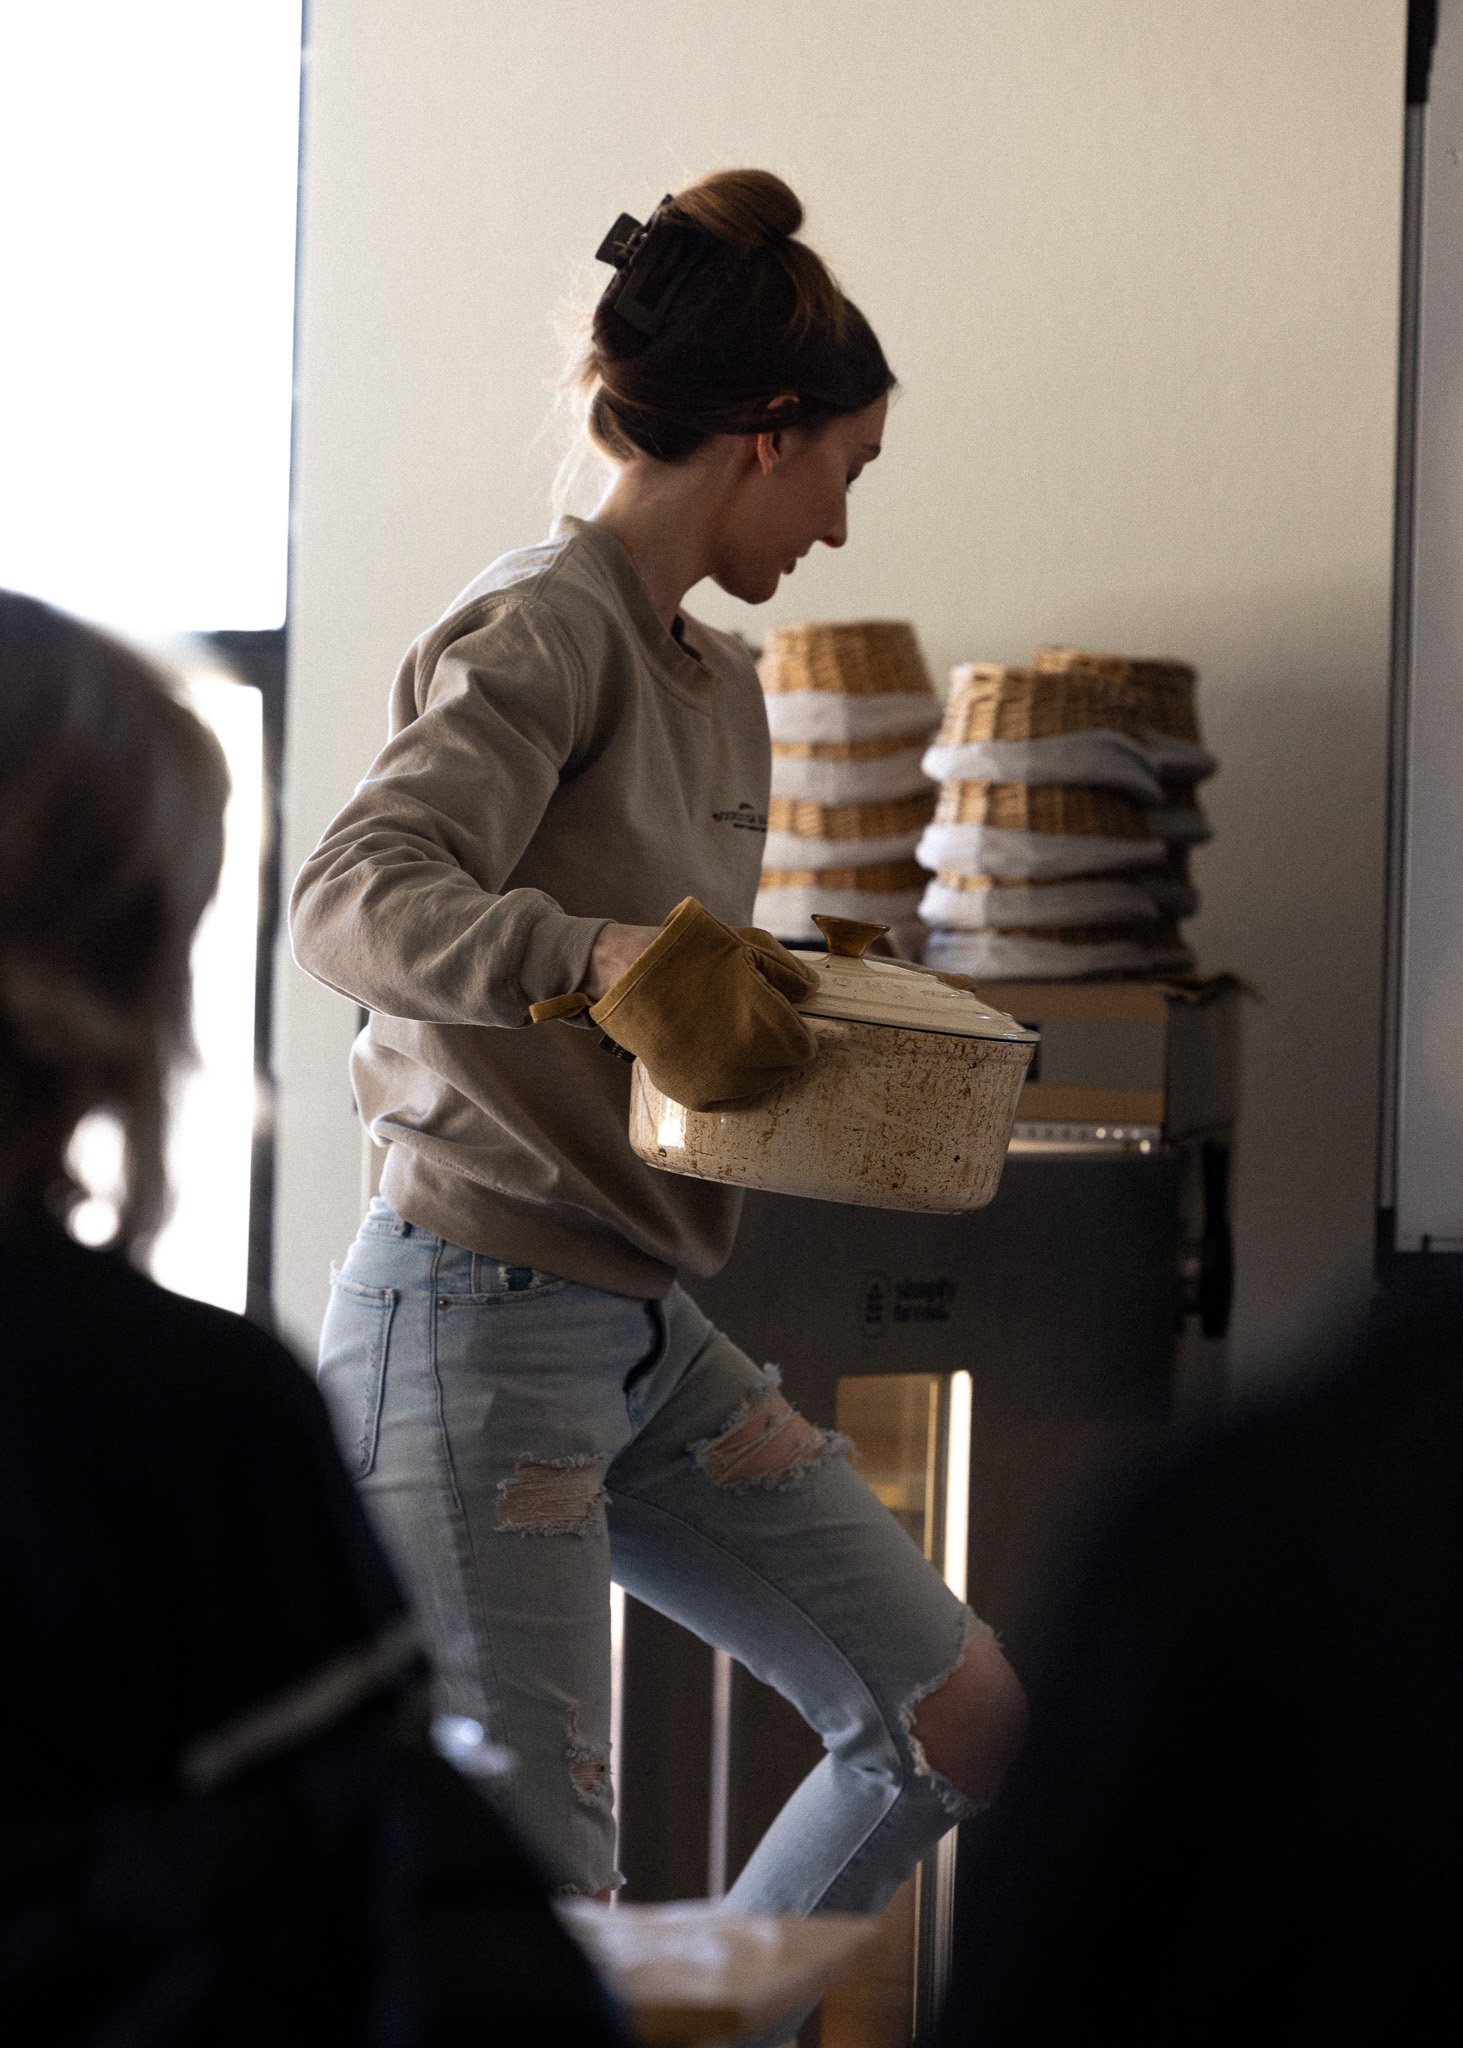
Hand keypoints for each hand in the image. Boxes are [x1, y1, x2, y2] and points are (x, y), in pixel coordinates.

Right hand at [589, 898, 817, 1109]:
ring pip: (760, 1086)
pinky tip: (722, 1057)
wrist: (629, 974)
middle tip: (760, 1026)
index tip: (789, 1021)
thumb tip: (810, 992)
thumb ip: (789, 972)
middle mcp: (748, 1059)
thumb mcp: (748, 946)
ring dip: (759, 1066)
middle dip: (780, 1048)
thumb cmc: (691, 954)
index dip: (799, 1032)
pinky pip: (730, 1099)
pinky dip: (732, 1082)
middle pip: (786, 1068)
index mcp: (767, 1022)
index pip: (805, 1048)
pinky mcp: (694, 1095)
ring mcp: (719, 1082)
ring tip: (737, 1038)